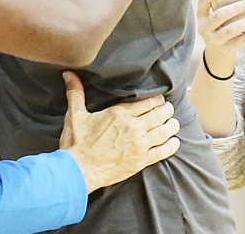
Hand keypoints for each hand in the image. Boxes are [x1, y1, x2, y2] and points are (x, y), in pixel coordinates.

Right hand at [59, 71, 179, 192]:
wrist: (79, 170)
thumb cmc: (77, 143)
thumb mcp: (75, 115)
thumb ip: (76, 93)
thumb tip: (69, 74)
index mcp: (119, 114)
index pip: (146, 102)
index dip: (157, 100)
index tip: (159, 99)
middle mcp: (133, 127)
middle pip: (159, 115)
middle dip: (167, 110)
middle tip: (169, 109)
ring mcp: (139, 145)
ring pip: (164, 131)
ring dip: (172, 126)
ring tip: (174, 123)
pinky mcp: (141, 161)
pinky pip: (162, 151)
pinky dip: (171, 146)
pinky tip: (175, 142)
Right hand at [196, 0, 244, 77]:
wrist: (216, 58)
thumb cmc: (220, 32)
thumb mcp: (218, 20)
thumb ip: (226, 6)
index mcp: (202, 15)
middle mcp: (205, 27)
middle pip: (218, 15)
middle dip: (235, 8)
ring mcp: (214, 40)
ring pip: (230, 30)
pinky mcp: (225, 50)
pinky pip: (242, 41)